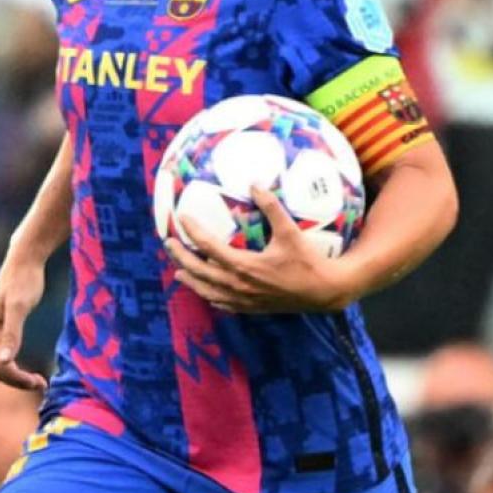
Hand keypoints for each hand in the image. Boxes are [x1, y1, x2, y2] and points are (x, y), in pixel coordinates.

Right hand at [0, 254, 48, 390]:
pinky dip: (16, 367)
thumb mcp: (19, 307)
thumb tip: (5, 362)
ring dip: (16, 376)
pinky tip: (31, 370)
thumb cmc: (24, 280)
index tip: (39, 382)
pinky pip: (2, 356)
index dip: (16, 378)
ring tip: (40, 381)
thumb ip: (12, 334)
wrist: (24, 260)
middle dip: (16, 380)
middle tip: (42, 384)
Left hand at [163, 186, 350, 313]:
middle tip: (169, 243)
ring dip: (191, 280)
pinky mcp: (252, 308)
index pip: (208, 247)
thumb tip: (255, 183)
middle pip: (200, 271)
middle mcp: (238, 285)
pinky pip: (223, 304)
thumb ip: (271, 207)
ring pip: (207, 291)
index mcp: (243, 266)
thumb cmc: (308, 261)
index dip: (192, 231)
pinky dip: (210, 296)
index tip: (181, 218)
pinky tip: (207, 292)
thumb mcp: (290, 232)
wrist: (324, 292)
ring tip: (178, 272)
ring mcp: (243, 300)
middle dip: (181, 257)